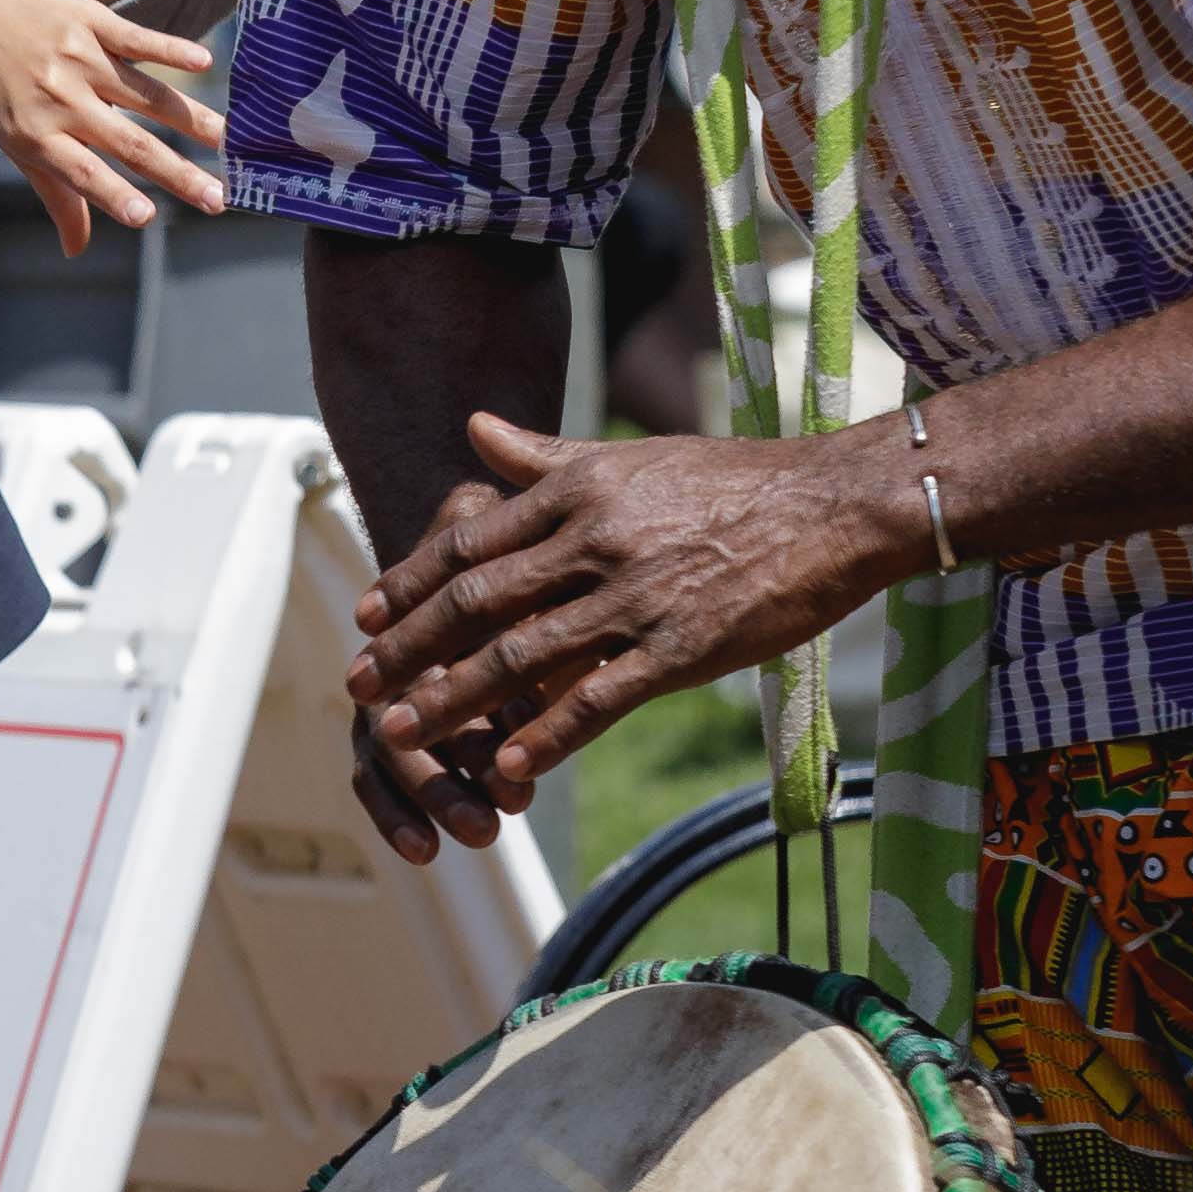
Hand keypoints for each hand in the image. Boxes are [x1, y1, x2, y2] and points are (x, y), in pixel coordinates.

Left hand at [0, 0, 226, 254]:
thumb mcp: (12, 139)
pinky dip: (170, 49)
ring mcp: (77, 59)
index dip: (114, 195)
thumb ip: (55, 190)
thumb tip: (75, 250)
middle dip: (176, 172)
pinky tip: (204, 63)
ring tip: (228, 140)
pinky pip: (137, 39)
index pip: (83, 173)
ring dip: (191, 118)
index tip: (149, 218)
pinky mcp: (91, 22)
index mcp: (35, 134)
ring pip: (145, 94)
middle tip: (218, 198)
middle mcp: (59, 98)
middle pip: (128, 142)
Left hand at [337, 411, 923, 861]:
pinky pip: (599, 698)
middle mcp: (594, 541)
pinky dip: (547, 734)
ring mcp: (636, 597)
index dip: (411, 583)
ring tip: (402, 731)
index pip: (471, 542)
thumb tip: (473, 427)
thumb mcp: (630, 457)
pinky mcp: (681, 647)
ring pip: (523, 654)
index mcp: (577, 493)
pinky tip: (505, 764)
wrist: (834, 505)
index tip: (367, 615)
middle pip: (479, 601)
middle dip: (411, 647)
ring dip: (455, 697)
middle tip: (358, 683)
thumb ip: (545, 456)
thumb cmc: (734, 479)